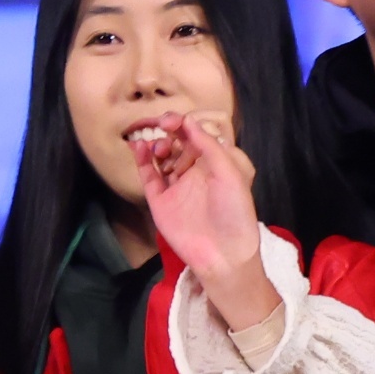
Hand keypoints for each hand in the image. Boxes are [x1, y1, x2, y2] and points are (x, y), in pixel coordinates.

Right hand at [132, 113, 274, 331]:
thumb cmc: (235, 212)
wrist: (223, 253)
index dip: (185, 124)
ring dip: (157, 145)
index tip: (173, 120)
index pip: (197, 136)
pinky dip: (142, 160)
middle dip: (169, 132)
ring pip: (162, 157)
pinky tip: (139, 148)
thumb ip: (208, 146)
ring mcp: (176, 186)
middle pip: (177, 143)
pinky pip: (149, 176)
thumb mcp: (230, 172)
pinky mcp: (160, 200)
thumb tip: (188, 122)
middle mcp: (195, 171)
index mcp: (216, 163)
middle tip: (161, 127)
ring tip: (157, 147)